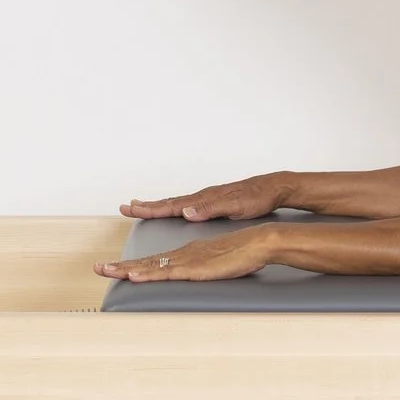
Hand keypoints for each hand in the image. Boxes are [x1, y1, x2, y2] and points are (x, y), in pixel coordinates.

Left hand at [95, 227, 276, 283]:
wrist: (257, 243)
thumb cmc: (242, 254)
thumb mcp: (218, 265)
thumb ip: (206, 269)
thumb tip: (197, 276)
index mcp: (186, 254)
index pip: (154, 262)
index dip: (133, 266)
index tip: (115, 268)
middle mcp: (182, 254)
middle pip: (145, 262)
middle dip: (120, 266)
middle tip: (98, 268)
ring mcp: (186, 260)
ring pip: (149, 266)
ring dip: (125, 269)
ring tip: (105, 270)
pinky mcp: (194, 267)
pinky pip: (165, 272)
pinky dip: (148, 273)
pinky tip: (134, 276)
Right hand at [119, 174, 288, 221]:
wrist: (274, 188)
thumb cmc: (257, 198)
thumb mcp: (236, 206)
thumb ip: (210, 209)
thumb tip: (186, 212)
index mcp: (204, 199)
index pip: (171, 205)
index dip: (150, 209)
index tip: (131, 209)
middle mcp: (202, 197)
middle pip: (169, 202)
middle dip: (146, 206)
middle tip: (125, 207)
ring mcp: (207, 199)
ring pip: (176, 203)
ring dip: (158, 206)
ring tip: (141, 207)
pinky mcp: (214, 202)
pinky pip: (187, 205)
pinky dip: (174, 207)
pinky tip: (174, 210)